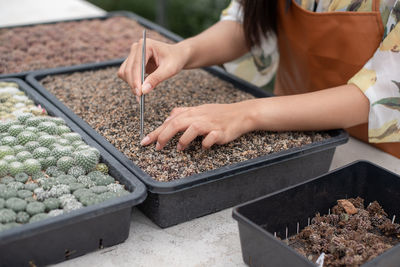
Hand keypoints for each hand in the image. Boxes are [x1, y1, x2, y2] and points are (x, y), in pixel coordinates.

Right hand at [118, 39, 189, 95]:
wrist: (177, 56)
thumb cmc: (175, 60)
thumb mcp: (169, 70)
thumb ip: (156, 79)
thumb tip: (144, 90)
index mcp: (146, 45)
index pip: (136, 65)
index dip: (136, 80)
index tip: (139, 93)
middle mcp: (137, 47)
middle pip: (128, 69)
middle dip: (133, 84)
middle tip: (140, 97)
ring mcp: (133, 54)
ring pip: (124, 72)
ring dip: (131, 84)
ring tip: (142, 93)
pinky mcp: (133, 61)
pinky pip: (126, 74)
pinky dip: (132, 82)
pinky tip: (141, 87)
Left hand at [140, 101, 255, 149]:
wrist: (240, 114)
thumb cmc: (218, 113)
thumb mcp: (199, 110)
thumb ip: (183, 113)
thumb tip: (168, 119)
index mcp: (192, 112)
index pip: (169, 121)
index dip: (156, 131)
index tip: (145, 141)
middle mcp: (198, 117)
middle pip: (176, 124)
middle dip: (163, 136)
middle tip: (157, 147)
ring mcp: (210, 124)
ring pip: (192, 129)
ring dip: (183, 140)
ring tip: (179, 148)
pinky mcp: (220, 132)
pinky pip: (210, 138)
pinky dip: (205, 143)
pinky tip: (203, 147)